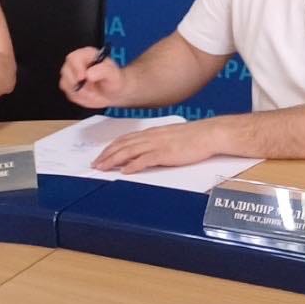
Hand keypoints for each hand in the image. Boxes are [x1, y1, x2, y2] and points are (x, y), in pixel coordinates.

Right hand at [60, 45, 125, 107]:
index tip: (83, 78)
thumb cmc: (114, 80)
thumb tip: (89, 74)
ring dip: (78, 92)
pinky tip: (89, 96)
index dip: (76, 68)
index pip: (74, 57)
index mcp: (87, 54)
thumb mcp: (113, 74)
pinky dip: (78, 97)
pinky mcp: (70, 86)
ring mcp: (71, 75)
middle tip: (89, 89)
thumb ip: (103, 70)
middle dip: (75, 82)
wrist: (114, 93)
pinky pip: (68, 93)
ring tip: (93, 93)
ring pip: (65, 83)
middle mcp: (76, 63)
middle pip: (66, 70)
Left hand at [93, 121, 221, 173]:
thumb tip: (147, 151)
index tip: (101, 155)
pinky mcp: (165, 153)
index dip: (111, 147)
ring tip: (103, 168)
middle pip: (123, 145)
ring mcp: (158, 144)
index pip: (126, 139)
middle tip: (95, 164)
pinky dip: (133, 165)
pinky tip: (124, 171)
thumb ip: (157, 142)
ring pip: (129, 151)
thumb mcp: (171, 137)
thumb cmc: (194, 137)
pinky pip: (145, 159)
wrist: (209, 134)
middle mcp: (152, 137)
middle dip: (106, 154)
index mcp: (153, 132)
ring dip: (113, 160)